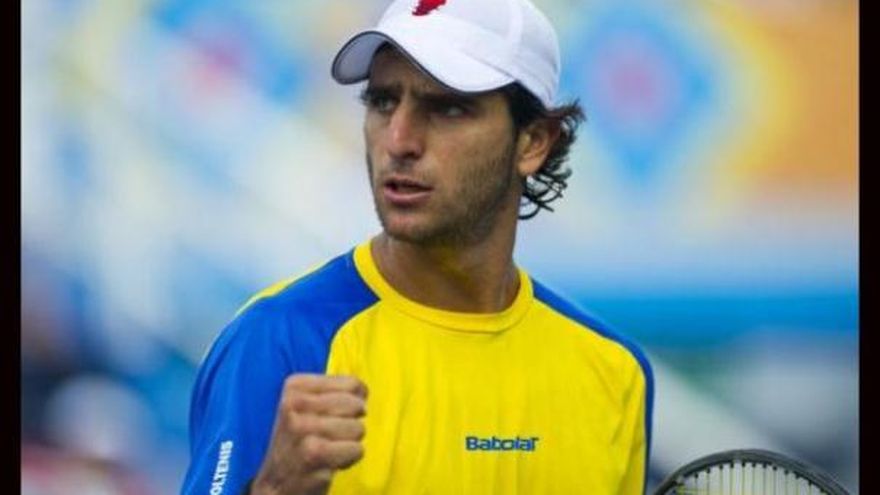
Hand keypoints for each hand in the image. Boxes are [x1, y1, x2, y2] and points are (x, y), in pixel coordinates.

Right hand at [250, 374, 366, 494]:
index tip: (333, 417)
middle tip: (329, 436)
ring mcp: (302, 428)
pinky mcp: (313, 453)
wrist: (276, 483)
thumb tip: (363, 390)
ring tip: (327, 449)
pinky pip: (357, 449)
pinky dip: (349, 458)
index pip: (352, 385)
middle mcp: (295, 404)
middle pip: (356, 405)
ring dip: (349, 443)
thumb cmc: (299, 441)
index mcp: (295, 386)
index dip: (353, 402)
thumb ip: (335, 392)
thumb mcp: (307, 406)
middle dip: (350, 423)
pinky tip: (329, 462)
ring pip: (358, 428)